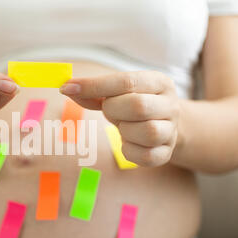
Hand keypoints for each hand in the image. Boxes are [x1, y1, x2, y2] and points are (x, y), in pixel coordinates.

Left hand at [60, 71, 180, 166]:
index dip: (94, 85)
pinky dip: (128, 151)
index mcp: (159, 82)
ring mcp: (171, 131)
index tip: (67, 88)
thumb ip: (94, 91)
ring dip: (124, 131)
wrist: (166, 126)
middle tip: (110, 111)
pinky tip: (127, 142)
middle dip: (114, 110)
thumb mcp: (117, 93)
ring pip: (147, 132)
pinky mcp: (166, 153)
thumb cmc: (134, 105)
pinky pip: (144, 156)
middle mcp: (171, 104)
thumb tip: (67, 88)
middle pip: (138, 106)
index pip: (126, 81)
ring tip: (123, 127)